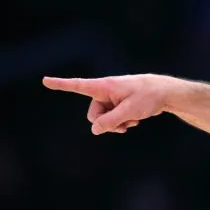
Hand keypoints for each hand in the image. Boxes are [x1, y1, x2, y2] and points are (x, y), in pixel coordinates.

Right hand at [42, 74, 190, 134]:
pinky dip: (122, 123)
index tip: (45, 80)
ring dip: (116, 125)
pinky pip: (112, 120)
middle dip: (106, 123)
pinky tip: (134, 121)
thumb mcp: (129, 111)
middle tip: (123, 125)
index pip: (78, 85)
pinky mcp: (118, 105)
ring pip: (104, 120)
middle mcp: (105, 92)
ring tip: (132, 122)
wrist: (165, 93)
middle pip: (93, 115)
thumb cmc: (148, 96)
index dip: (61, 84)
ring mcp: (111, 99)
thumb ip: (111, 121)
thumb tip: (94, 130)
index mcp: (104, 86)